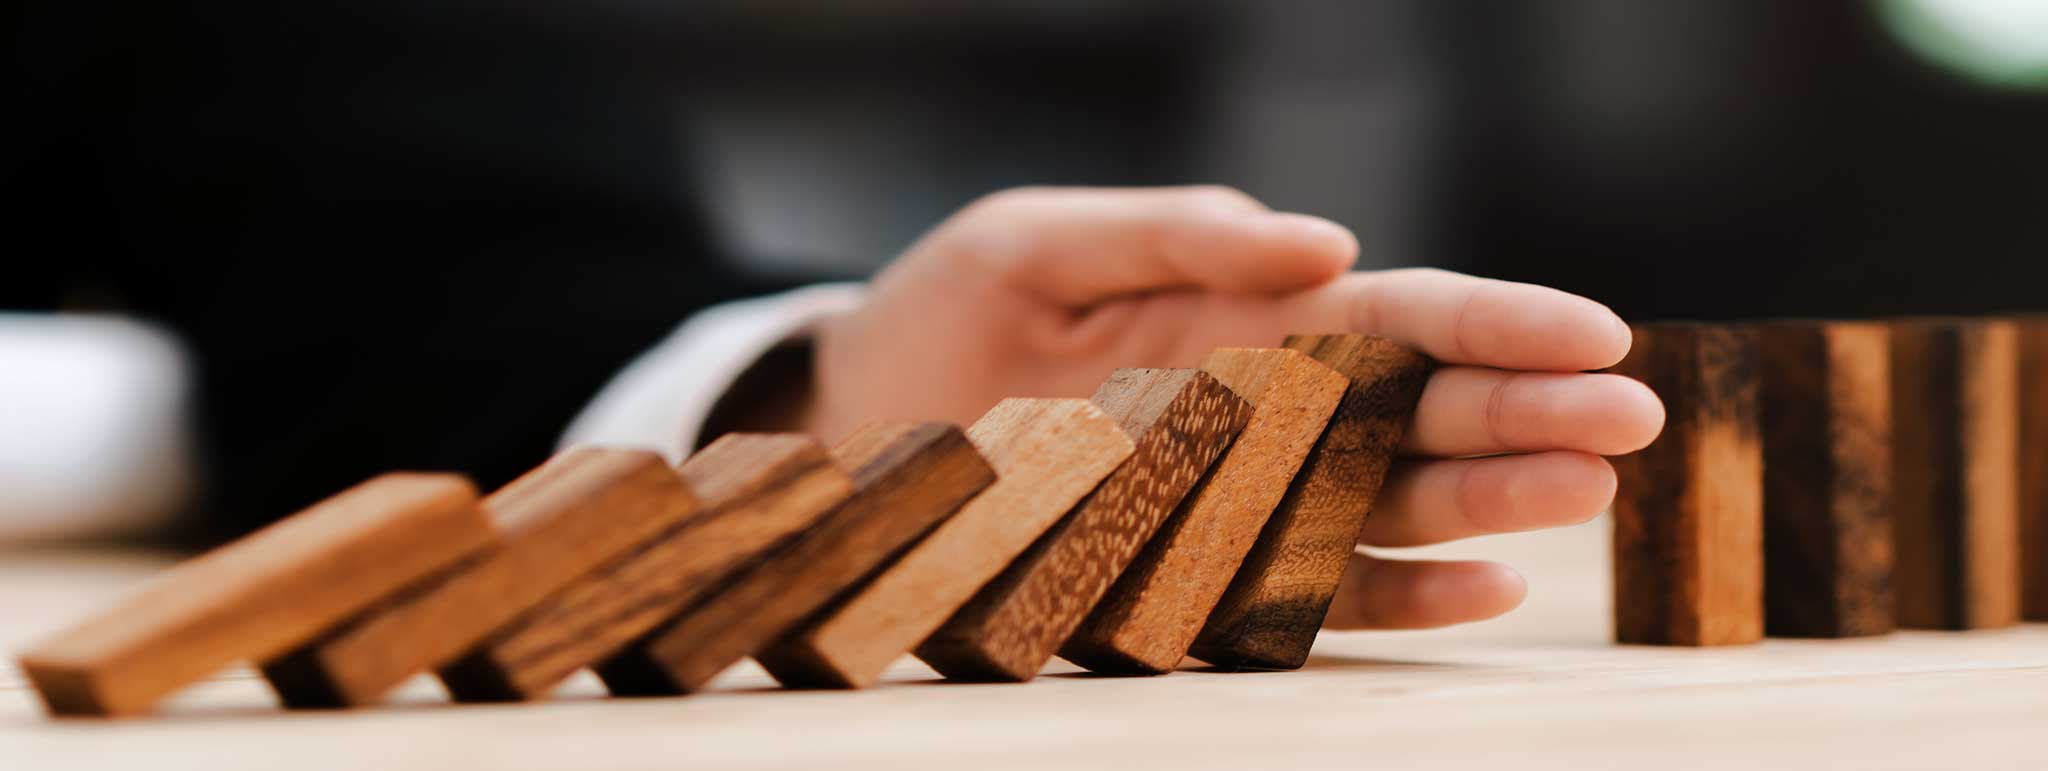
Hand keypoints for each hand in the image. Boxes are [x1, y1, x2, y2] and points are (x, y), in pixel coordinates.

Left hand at [810, 186, 1663, 628]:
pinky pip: (1316, 591)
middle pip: (1424, 411)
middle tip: (1635, 420)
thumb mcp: (1040, 241)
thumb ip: (1178, 230)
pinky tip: (1483, 585)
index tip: (1597, 330)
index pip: (1398, 314)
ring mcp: (1241, 498)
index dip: (1498, 320)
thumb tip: (1328, 244)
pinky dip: (1400, 592)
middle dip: (1529, 411)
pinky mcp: (1198, 575)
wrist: (860, 423)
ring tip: (1585, 493)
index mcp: (1246, 315)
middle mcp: (1267, 410)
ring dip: (1491, 502)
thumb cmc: (948, 315)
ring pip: (1393, 501)